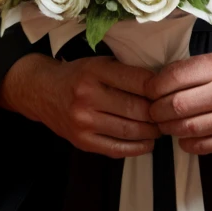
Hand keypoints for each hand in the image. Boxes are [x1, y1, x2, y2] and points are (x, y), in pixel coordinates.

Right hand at [0, 53, 160, 157]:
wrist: (42, 91)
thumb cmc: (77, 75)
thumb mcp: (99, 62)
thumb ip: (125, 71)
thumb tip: (161, 84)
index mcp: (95, 71)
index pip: (138, 81)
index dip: (159, 88)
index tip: (168, 91)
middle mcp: (88, 96)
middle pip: (137, 109)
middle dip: (158, 113)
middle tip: (169, 113)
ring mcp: (84, 122)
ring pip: (130, 131)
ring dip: (152, 132)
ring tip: (161, 127)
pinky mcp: (82, 141)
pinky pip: (117, 149)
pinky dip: (138, 148)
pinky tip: (148, 142)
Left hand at [145, 45, 211, 154]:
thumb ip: (200, 67)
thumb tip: (164, 79)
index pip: (175, 77)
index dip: (154, 86)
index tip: (149, 90)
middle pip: (176, 106)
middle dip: (156, 110)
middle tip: (152, 110)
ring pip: (187, 129)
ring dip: (168, 129)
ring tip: (165, 124)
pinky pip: (204, 146)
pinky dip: (187, 143)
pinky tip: (184, 136)